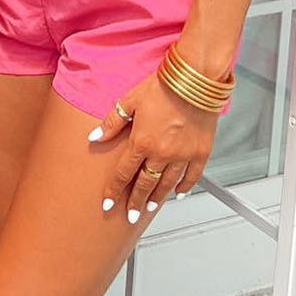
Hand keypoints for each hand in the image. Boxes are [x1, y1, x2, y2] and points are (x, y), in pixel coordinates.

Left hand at [91, 68, 217, 221]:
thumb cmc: (163, 86)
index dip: (114, 190)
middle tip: (131, 215)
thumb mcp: (130, 101)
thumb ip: (112, 123)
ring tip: (150, 207)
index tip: (108, 203)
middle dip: (135, 202)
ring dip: (157, 198)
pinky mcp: (200, 153)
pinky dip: (184, 187)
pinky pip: (191, 177)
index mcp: (142, 142)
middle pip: (145, 184)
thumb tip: (95, 137)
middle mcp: (162, 154)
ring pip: (167, 185)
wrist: (194, 80)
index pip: (124, 173)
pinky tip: (178, 193)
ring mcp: (182, 156)